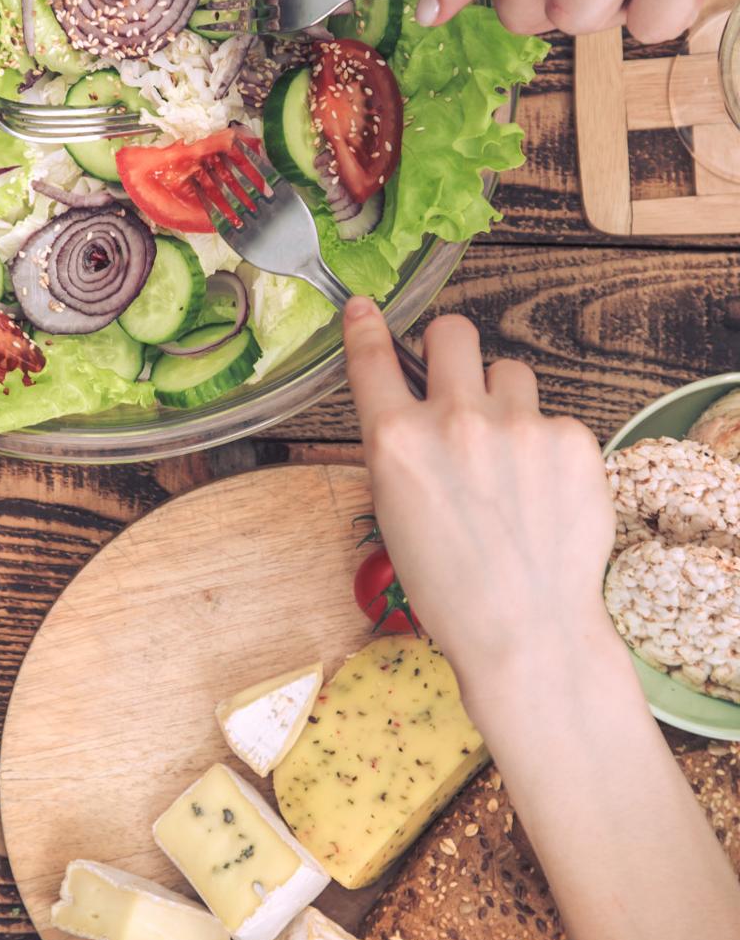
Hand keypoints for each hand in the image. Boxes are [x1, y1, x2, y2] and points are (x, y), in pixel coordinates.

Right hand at [342, 298, 622, 717]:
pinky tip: (541, 492)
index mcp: (395, 441)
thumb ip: (400, 448)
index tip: (365, 310)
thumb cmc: (448, 587)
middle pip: (453, 332)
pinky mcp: (573, 440)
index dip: (366, 328)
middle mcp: (454, 419)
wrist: (525, 630)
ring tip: (506, 456)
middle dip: (449, 348)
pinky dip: (544, 447)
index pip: (373, 358)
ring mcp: (519, 425)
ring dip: (502, 399)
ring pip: (510, 372)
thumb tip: (414, 407)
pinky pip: (552, 419)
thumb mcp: (394, 512)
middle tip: (455, 382)